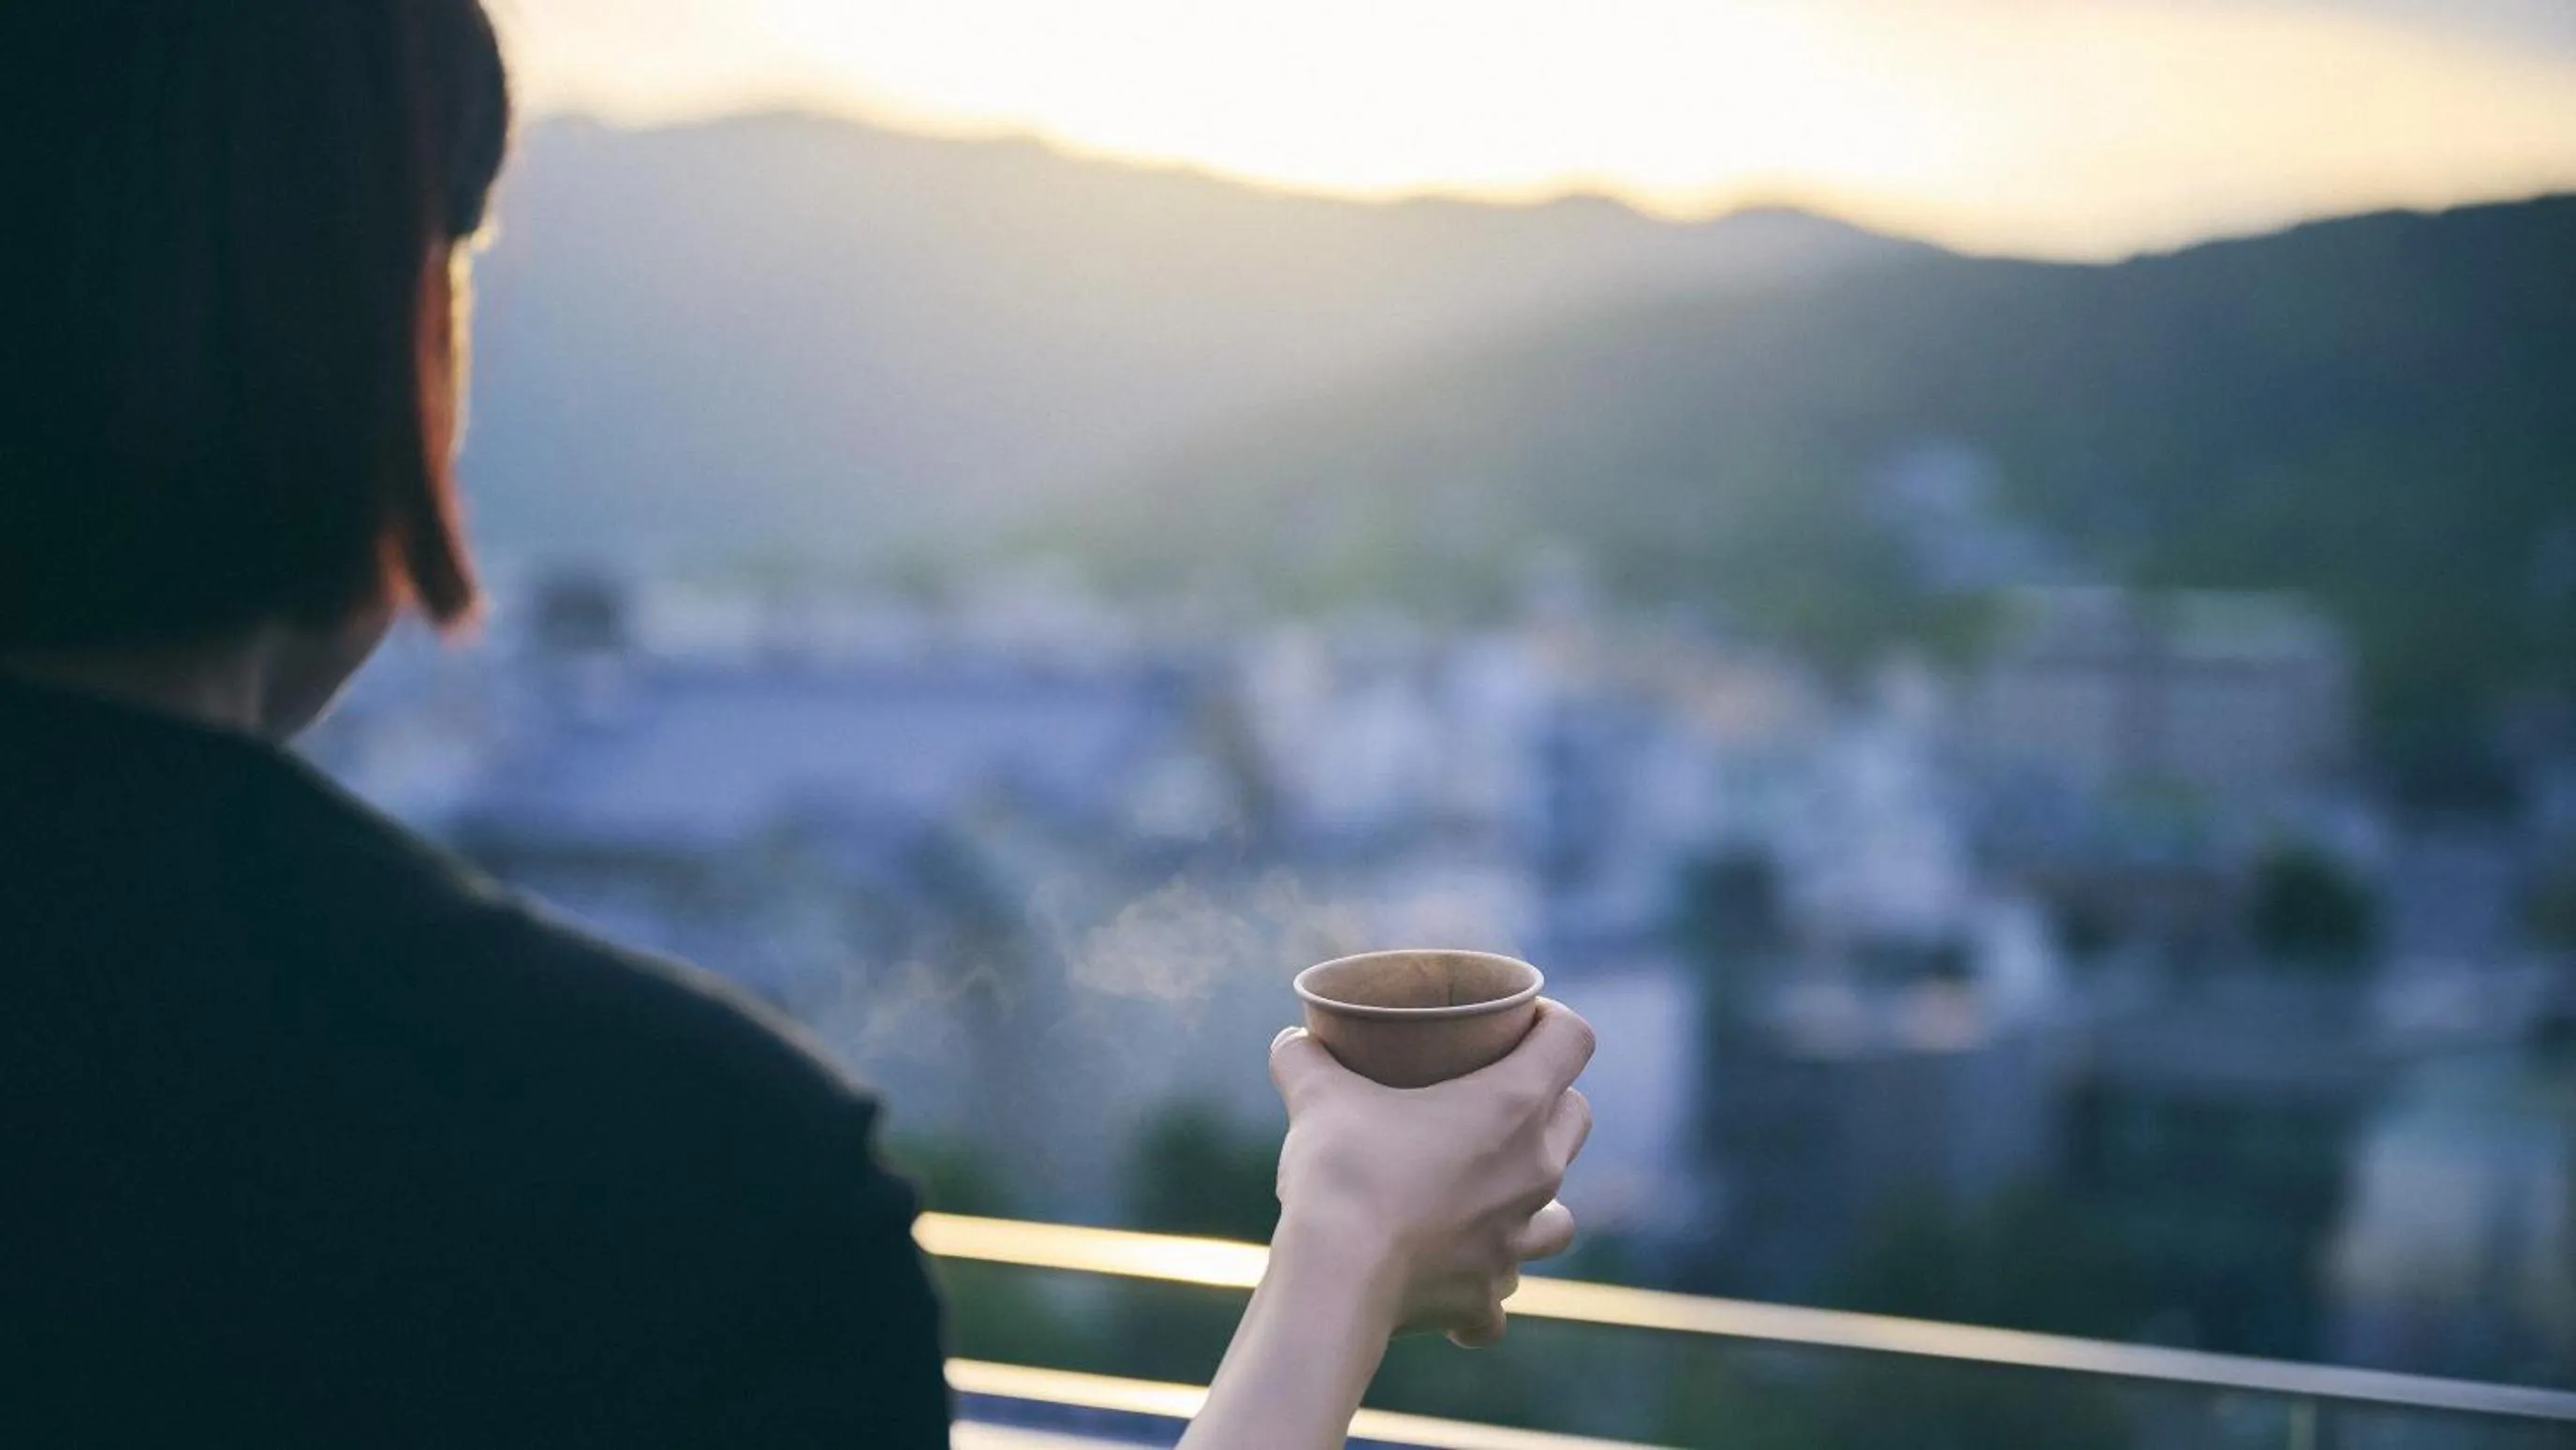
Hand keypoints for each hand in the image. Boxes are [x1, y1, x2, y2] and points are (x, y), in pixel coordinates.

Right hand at [1266, 999, 1594, 1346]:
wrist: (1338, 1280)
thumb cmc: (1343, 1173)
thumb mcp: (1318, 1097)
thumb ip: (1306, 1058)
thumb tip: (1291, 1039)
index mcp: (1513, 1105)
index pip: (1572, 1039)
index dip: (1552, 1020)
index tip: (1519, 1022)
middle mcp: (1535, 1171)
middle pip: (1577, 1117)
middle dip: (1549, 1101)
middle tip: (1494, 1097)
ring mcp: (1517, 1240)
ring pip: (1560, 1218)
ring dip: (1536, 1202)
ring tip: (1492, 1196)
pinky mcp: (1486, 1295)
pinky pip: (1499, 1294)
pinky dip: (1482, 1288)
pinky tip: (1452, 1279)